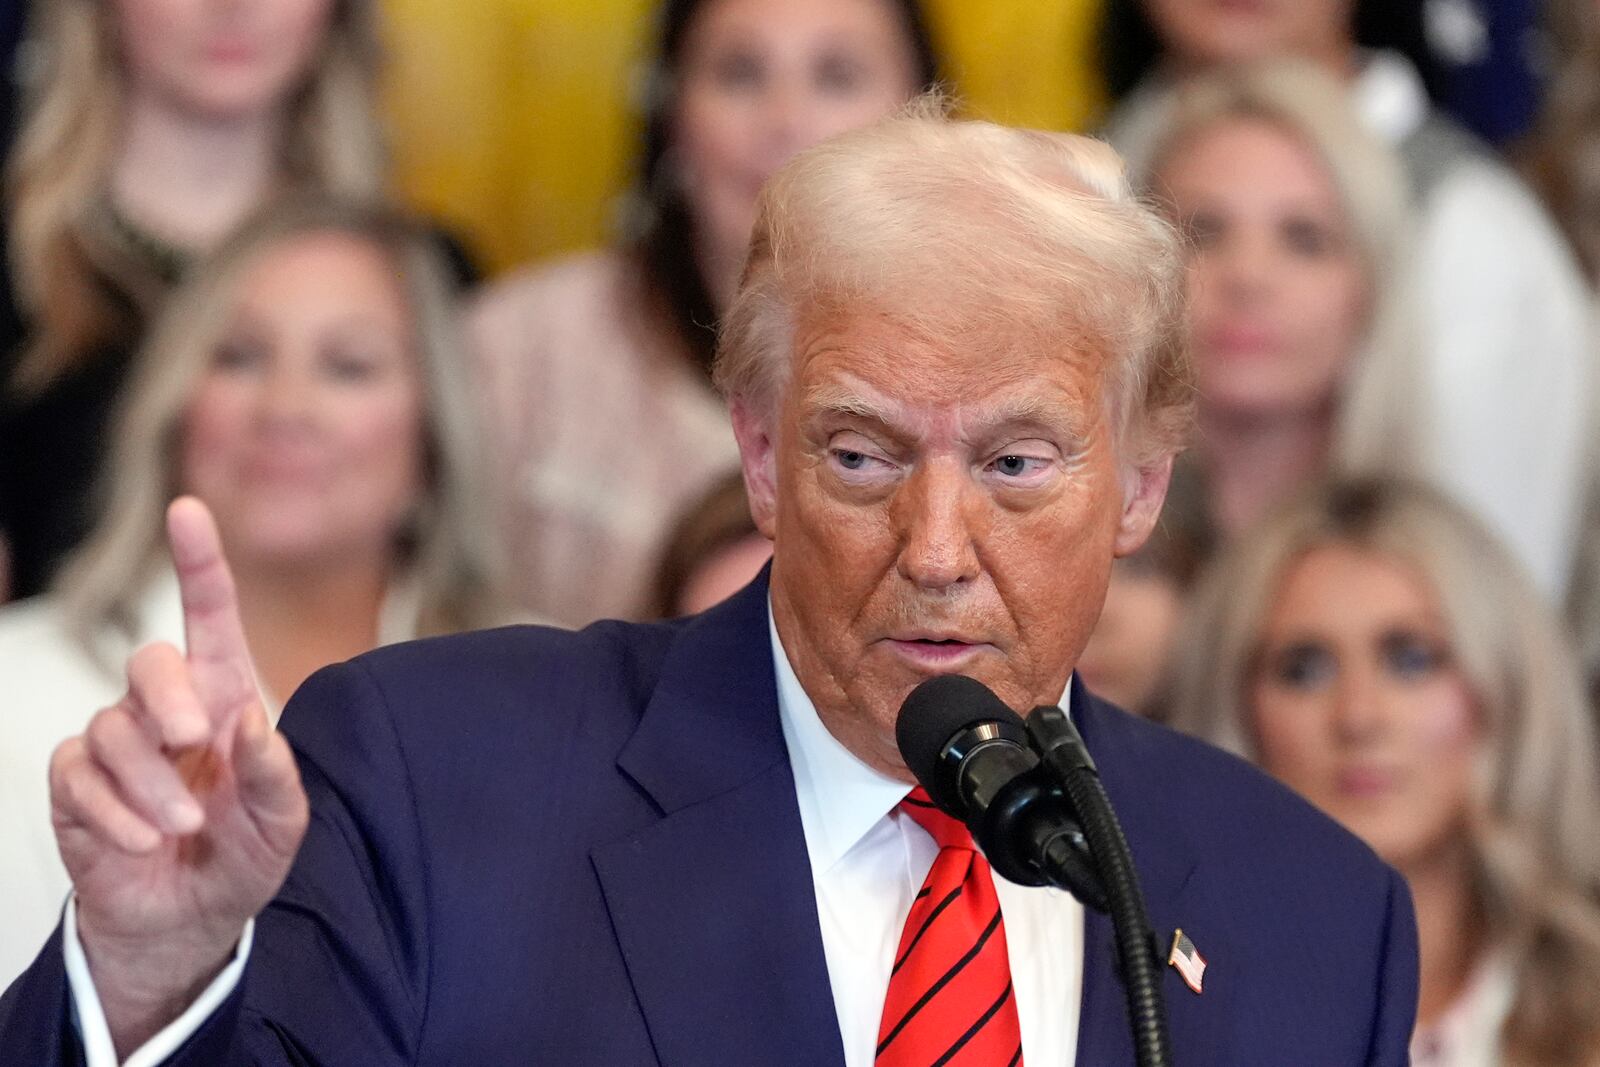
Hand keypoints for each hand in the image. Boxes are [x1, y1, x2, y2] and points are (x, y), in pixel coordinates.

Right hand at [48, 498, 308, 1054]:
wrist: (190, 920)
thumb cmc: (242, 855)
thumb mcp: (283, 823)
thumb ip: (277, 775)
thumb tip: (251, 722)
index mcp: (224, 696)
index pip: (209, 617)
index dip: (198, 563)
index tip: (188, 511)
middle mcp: (167, 708)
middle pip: (149, 661)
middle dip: (169, 696)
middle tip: (195, 738)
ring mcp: (117, 742)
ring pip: (114, 729)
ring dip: (151, 784)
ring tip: (184, 827)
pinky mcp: (76, 784)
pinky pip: (79, 776)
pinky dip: (115, 813)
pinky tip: (144, 840)